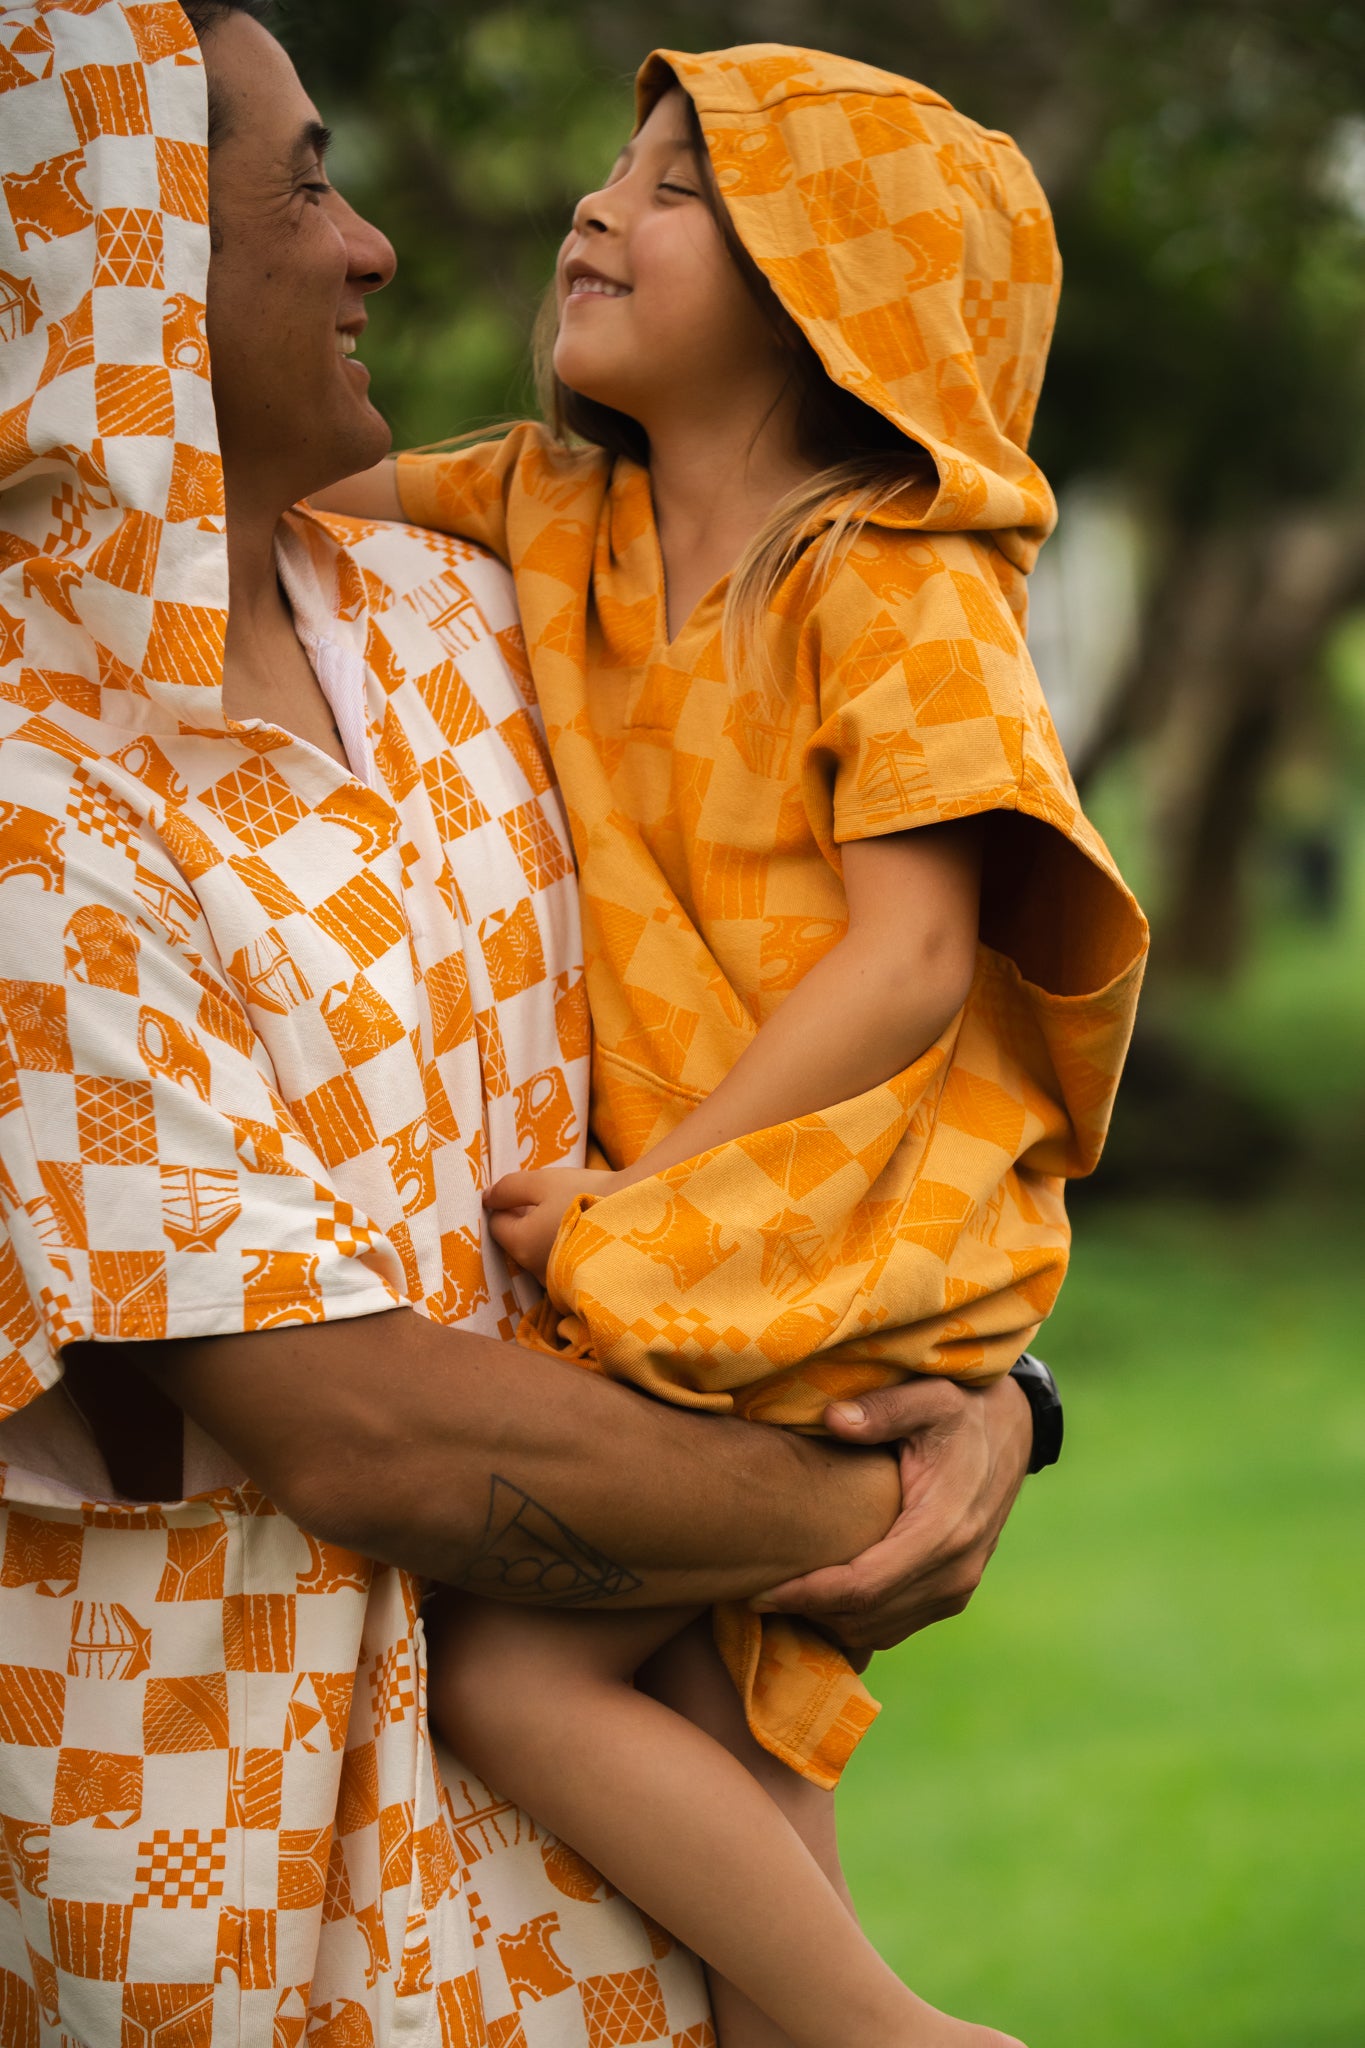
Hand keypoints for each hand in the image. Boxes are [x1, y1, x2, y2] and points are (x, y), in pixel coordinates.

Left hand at [484, 1167, 623, 1283]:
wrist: (637, 1215)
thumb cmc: (584, 1194)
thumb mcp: (541, 1181)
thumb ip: (508, 1188)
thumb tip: (487, 1198)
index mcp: (520, 1243)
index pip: (496, 1224)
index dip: (506, 1203)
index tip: (528, 1192)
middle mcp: (533, 1269)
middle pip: (517, 1241)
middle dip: (526, 1221)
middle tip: (553, 1200)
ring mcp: (557, 1281)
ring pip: (539, 1253)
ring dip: (546, 1236)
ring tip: (572, 1215)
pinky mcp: (578, 1283)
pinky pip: (560, 1264)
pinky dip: (565, 1250)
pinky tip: (583, 1233)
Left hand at [751, 1373, 1033, 1662]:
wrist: (1011, 1431)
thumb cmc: (962, 1409)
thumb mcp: (928, 1395)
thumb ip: (882, 1409)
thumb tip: (833, 1419)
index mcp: (944, 1529)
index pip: (864, 1587)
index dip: (808, 1595)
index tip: (760, 1591)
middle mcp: (955, 1571)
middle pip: (866, 1617)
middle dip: (808, 1611)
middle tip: (755, 1590)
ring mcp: (958, 1587)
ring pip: (879, 1630)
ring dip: (828, 1619)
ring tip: (781, 1590)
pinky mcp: (953, 1593)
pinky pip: (895, 1625)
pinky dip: (854, 1619)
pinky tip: (819, 1591)